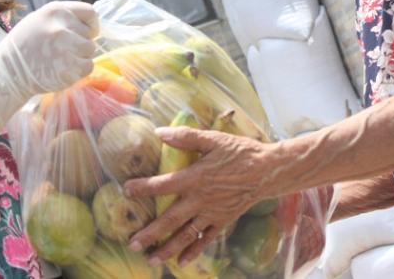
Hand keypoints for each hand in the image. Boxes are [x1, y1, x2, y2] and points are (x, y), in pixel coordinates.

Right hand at [0, 1, 97, 130]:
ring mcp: (66, 48)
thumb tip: (87, 23)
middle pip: (90, 35)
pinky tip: (63, 70)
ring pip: (90, 50)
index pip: (90, 13)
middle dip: (80, 43)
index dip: (90, 25)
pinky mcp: (69, 68)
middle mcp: (61, 27)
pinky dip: (79, 71)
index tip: (85, 33)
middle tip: (63, 51)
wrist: (7, 73)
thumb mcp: (39, 20)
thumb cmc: (23, 46)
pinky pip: (88, 66)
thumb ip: (63, 19)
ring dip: (80, 57)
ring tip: (61, 60)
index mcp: (55, 11)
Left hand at [124, 126, 275, 266]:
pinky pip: (206, 239)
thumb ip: (186, 137)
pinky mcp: (223, 221)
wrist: (267, 171)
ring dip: (167, 248)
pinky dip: (193, 251)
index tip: (126, 190)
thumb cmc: (240, 152)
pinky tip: (182, 261)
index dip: (143, 188)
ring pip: (185, 234)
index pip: (163, 185)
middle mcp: (200, 199)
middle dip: (150, 232)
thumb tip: (159, 132)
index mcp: (195, 177)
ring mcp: (212, 213)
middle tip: (132, 243)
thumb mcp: (213, 139)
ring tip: (151, 259)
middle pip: (170, 219)